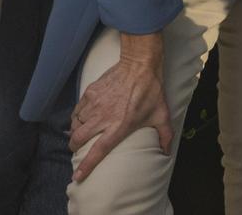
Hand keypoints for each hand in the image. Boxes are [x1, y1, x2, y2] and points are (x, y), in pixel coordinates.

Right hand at [69, 36, 170, 181]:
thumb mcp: (161, 114)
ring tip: (80, 133)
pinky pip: (76, 110)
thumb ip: (165, 135)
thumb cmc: (151, 91)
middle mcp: (103, 117)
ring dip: (76, 131)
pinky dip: (76, 117)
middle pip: (79, 139)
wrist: (140, 64)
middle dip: (74, 148)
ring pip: (75, 124)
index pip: (98, 150)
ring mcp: (94, 104)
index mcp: (119, 126)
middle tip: (77, 149)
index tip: (77, 176)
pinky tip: (81, 118)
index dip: (86, 165)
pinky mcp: (90, 93)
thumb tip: (166, 152)